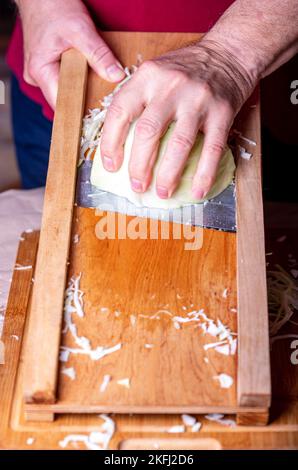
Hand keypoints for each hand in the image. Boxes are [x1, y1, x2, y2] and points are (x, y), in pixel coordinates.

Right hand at [17, 0, 124, 108]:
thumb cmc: (54, 6)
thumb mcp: (80, 29)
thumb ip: (98, 54)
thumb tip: (116, 76)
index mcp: (40, 71)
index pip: (62, 104)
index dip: (81, 113)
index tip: (99, 118)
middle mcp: (37, 76)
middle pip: (65, 99)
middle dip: (84, 100)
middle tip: (105, 104)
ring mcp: (42, 72)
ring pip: (66, 90)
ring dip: (81, 89)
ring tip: (99, 90)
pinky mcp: (48, 67)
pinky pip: (65, 80)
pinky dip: (77, 79)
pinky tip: (89, 76)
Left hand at [100, 40, 254, 198]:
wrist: (228, 54)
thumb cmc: (185, 70)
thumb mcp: (154, 72)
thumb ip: (136, 99)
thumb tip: (117, 144)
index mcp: (147, 77)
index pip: (120, 112)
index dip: (111, 143)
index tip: (111, 166)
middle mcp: (171, 86)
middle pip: (148, 131)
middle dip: (139, 165)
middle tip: (137, 185)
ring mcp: (198, 100)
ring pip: (179, 143)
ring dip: (168, 174)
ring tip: (162, 192)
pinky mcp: (222, 113)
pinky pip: (212, 149)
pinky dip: (204, 174)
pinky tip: (197, 190)